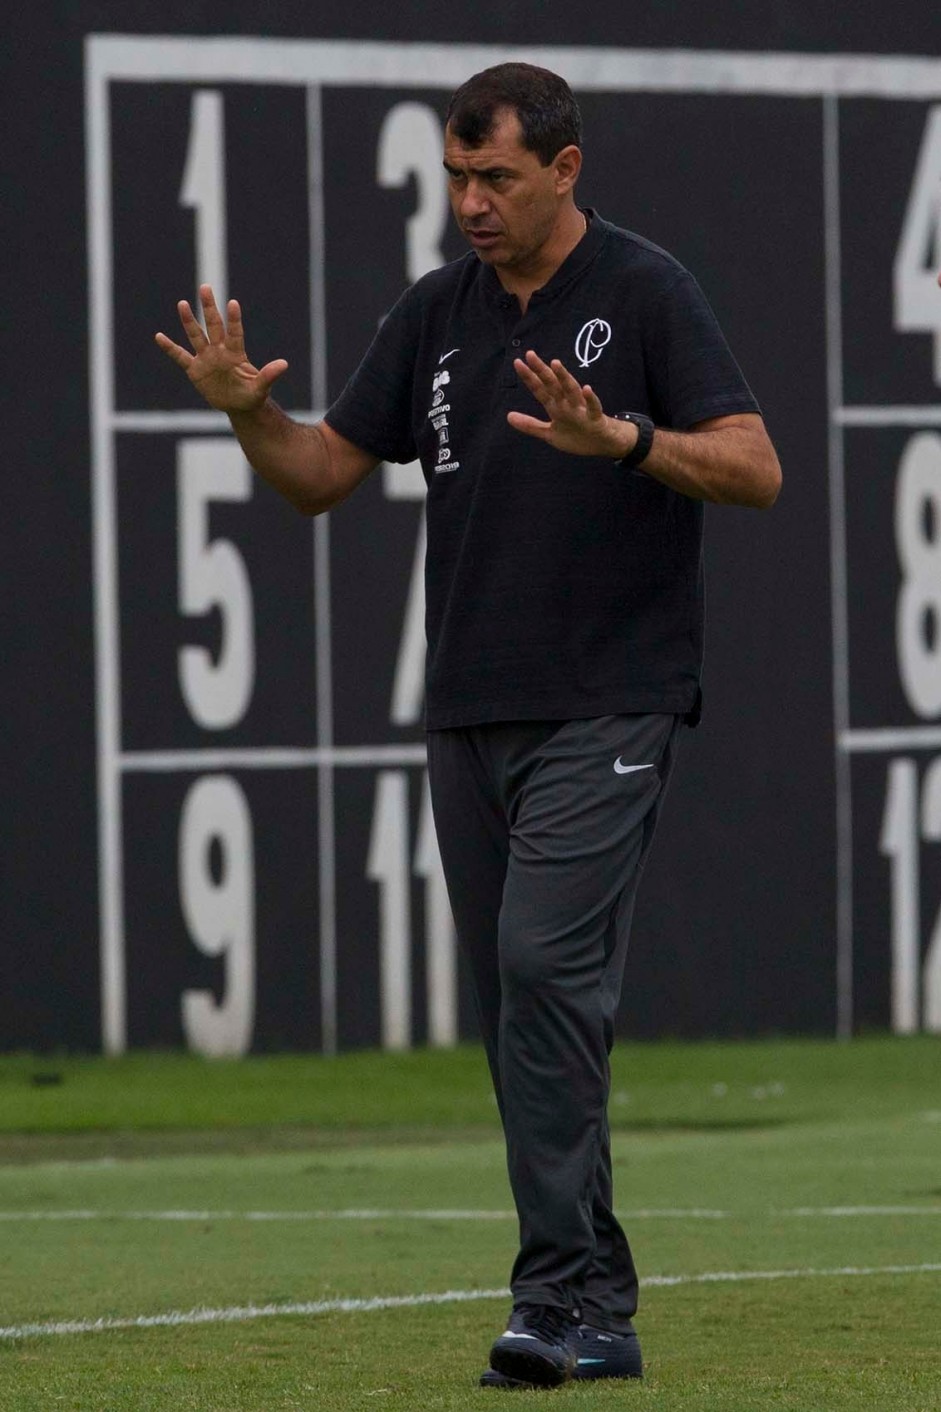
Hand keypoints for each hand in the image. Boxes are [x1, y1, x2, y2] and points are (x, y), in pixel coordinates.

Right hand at [154, 285, 287, 412]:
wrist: (239, 405)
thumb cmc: (252, 395)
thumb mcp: (261, 388)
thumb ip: (269, 375)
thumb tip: (284, 364)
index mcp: (236, 354)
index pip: (234, 333)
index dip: (234, 320)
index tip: (233, 304)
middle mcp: (220, 351)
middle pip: (213, 325)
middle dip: (209, 307)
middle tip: (205, 287)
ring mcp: (206, 358)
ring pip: (196, 336)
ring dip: (189, 321)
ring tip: (182, 303)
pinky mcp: (195, 369)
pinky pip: (180, 356)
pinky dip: (170, 348)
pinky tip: (159, 336)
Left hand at [507, 350, 634, 457]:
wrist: (602, 444)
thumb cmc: (577, 435)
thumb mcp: (549, 434)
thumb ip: (530, 425)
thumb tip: (508, 416)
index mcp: (555, 406)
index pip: (539, 389)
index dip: (528, 377)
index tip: (517, 363)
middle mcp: (566, 403)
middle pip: (552, 384)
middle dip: (541, 370)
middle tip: (530, 354)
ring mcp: (581, 409)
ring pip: (571, 390)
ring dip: (564, 377)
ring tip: (555, 364)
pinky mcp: (595, 418)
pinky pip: (593, 407)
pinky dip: (590, 399)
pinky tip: (587, 389)